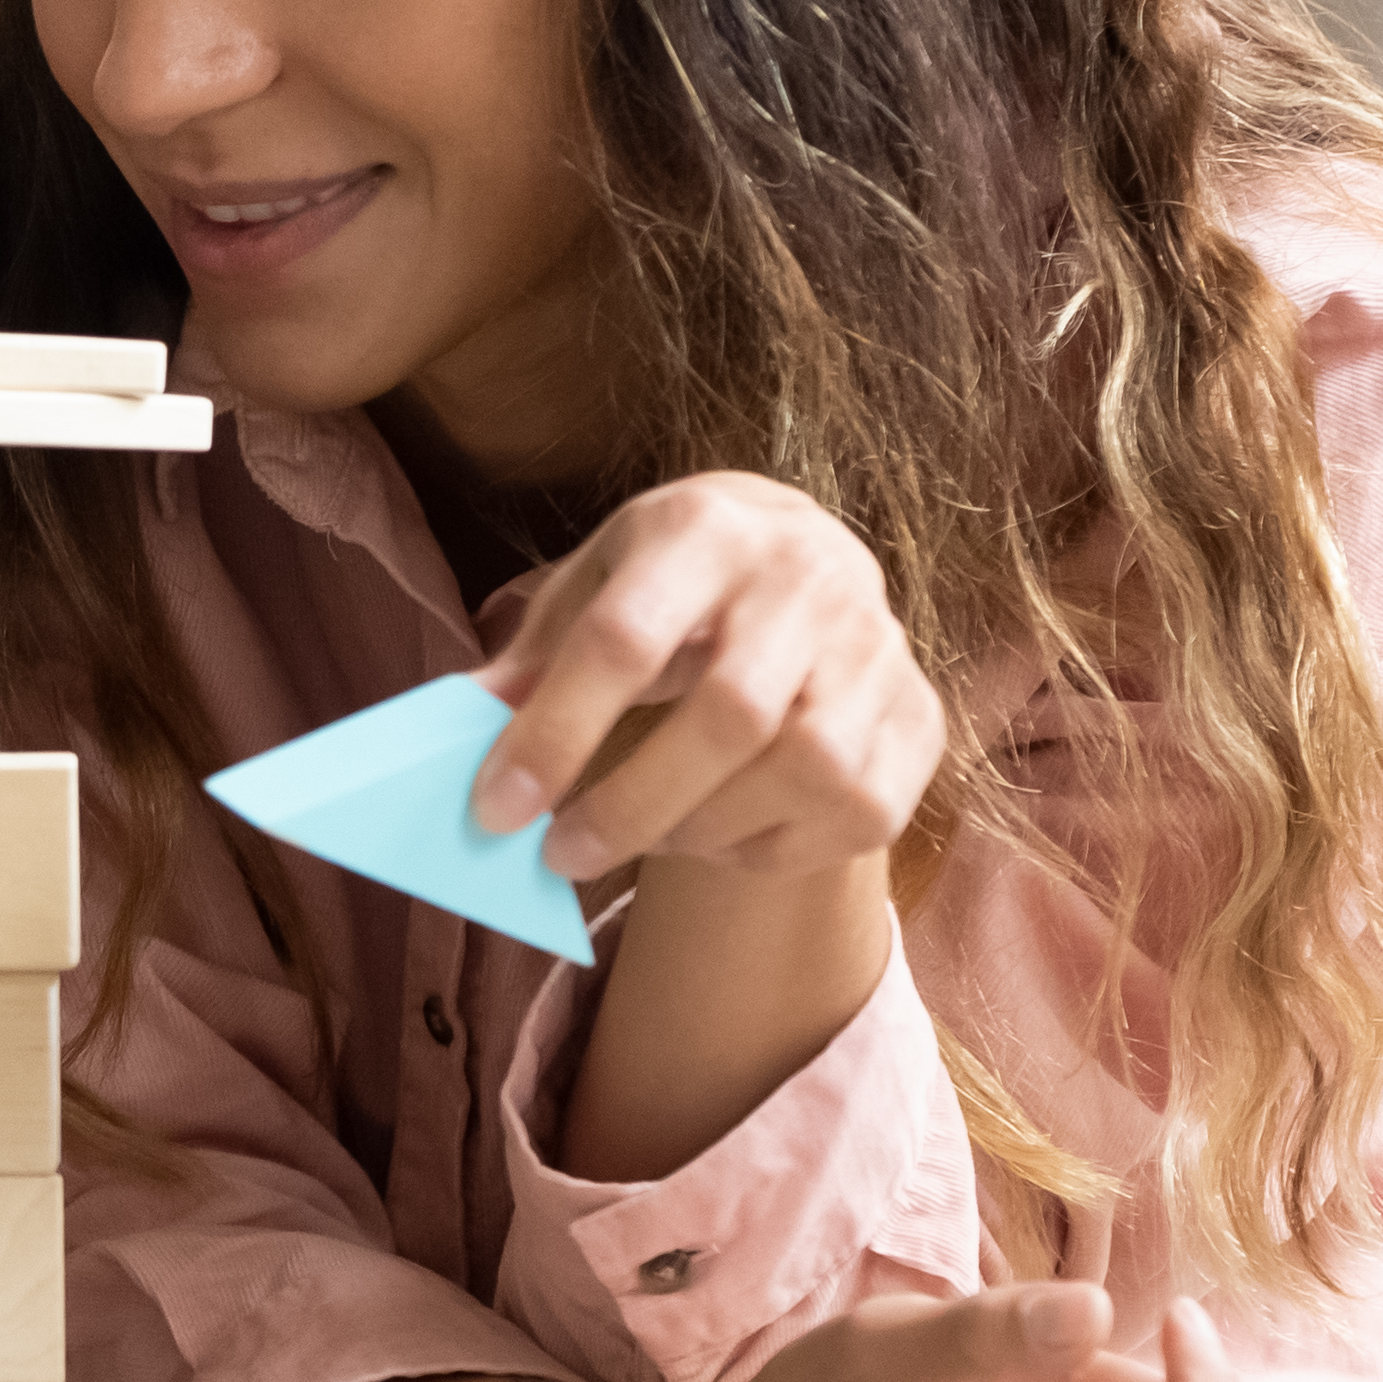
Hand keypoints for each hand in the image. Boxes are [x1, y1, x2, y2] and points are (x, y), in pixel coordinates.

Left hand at [471, 473, 946, 886]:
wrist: (805, 559)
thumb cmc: (676, 581)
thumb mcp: (595, 584)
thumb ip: (535, 656)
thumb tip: (463, 730)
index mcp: (708, 527)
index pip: (627, 638)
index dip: (555, 733)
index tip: (497, 808)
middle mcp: (811, 578)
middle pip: (729, 716)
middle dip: (631, 804)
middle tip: (560, 854)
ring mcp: (879, 651)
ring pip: (802, 772)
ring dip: (701, 827)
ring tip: (640, 834)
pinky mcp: (918, 724)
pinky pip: (848, 814)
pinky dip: (769, 844)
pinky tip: (720, 830)